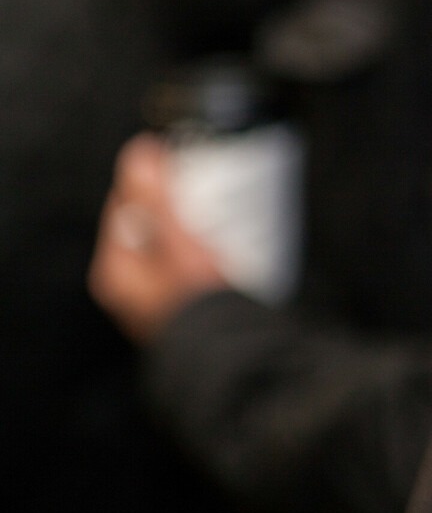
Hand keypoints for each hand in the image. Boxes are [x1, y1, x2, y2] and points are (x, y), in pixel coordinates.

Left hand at [89, 134, 227, 343]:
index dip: (146, 180)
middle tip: (200, 187)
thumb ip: (157, 199)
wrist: (234, 356)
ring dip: (192, 229)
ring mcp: (160, 301)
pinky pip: (190, 268)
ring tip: (216, 215)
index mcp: (117, 271)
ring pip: (171, 247)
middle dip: (174, 206)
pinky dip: (204, 253)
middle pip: (149, 228)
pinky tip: (224, 249)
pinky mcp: (188, 308)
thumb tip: (139, 156)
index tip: (170, 159)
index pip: (123, 207)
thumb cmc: (200, 305)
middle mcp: (133, 289)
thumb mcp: (177, 242)